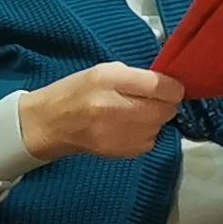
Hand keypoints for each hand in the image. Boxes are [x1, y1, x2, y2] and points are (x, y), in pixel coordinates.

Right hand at [19, 62, 186, 162]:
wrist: (51, 125)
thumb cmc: (77, 92)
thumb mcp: (104, 70)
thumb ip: (138, 75)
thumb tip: (168, 84)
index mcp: (110, 81)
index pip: (162, 86)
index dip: (171, 84)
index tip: (167, 83)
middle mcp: (118, 109)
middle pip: (167, 108)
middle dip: (165, 102)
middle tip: (148, 98)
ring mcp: (122, 135)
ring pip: (161, 125)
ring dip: (155, 118)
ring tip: (133, 112)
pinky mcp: (125, 153)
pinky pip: (151, 140)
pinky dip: (146, 132)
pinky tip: (127, 126)